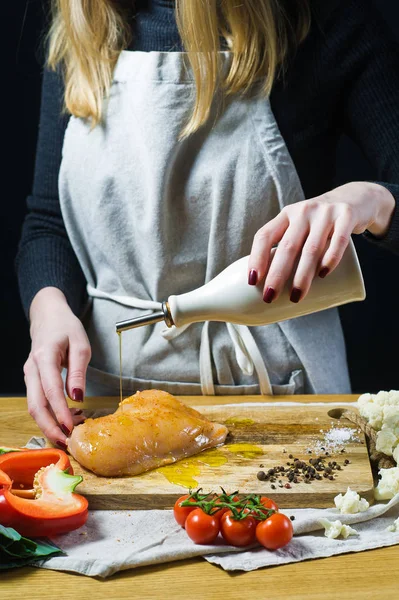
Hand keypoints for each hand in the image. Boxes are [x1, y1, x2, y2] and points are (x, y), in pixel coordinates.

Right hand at [24, 287, 90, 445]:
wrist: (48, 316)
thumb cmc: (66, 327)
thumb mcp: (81, 344)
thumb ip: (78, 371)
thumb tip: (77, 396)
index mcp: (44, 356)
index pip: (51, 390)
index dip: (60, 412)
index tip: (70, 427)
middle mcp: (32, 368)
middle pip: (35, 405)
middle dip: (49, 426)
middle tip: (66, 442)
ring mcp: (29, 374)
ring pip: (33, 406)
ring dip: (49, 423)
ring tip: (69, 433)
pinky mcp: (32, 379)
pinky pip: (37, 400)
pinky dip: (49, 413)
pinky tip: (66, 419)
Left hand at [248, 181, 394, 302]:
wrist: (357, 197)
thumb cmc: (320, 223)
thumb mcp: (301, 226)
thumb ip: (289, 247)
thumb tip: (274, 286)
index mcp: (286, 215)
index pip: (265, 235)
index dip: (256, 258)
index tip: (253, 281)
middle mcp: (303, 211)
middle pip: (287, 246)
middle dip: (277, 274)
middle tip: (270, 297)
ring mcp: (325, 213)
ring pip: (311, 248)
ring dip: (302, 275)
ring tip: (295, 296)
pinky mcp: (347, 216)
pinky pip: (339, 239)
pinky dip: (330, 258)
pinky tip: (323, 274)